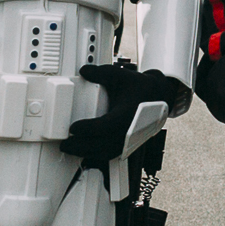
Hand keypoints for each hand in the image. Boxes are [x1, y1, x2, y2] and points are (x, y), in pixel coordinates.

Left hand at [60, 61, 177, 161]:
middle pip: (102, 145)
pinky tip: (83, 151)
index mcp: (127, 114)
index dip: (88, 129)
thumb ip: (101, 73)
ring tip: (70, 148)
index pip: (105, 126)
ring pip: (105, 153)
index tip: (73, 127)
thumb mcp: (121, 76)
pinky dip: (96, 155)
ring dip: (86, 153)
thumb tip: (84, 71)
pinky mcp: (128, 144)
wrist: (160, 97)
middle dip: (80, 146)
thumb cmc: (141, 88)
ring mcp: (129, 140)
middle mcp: (129, 130)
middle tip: (64, 143)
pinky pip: (110, 154)